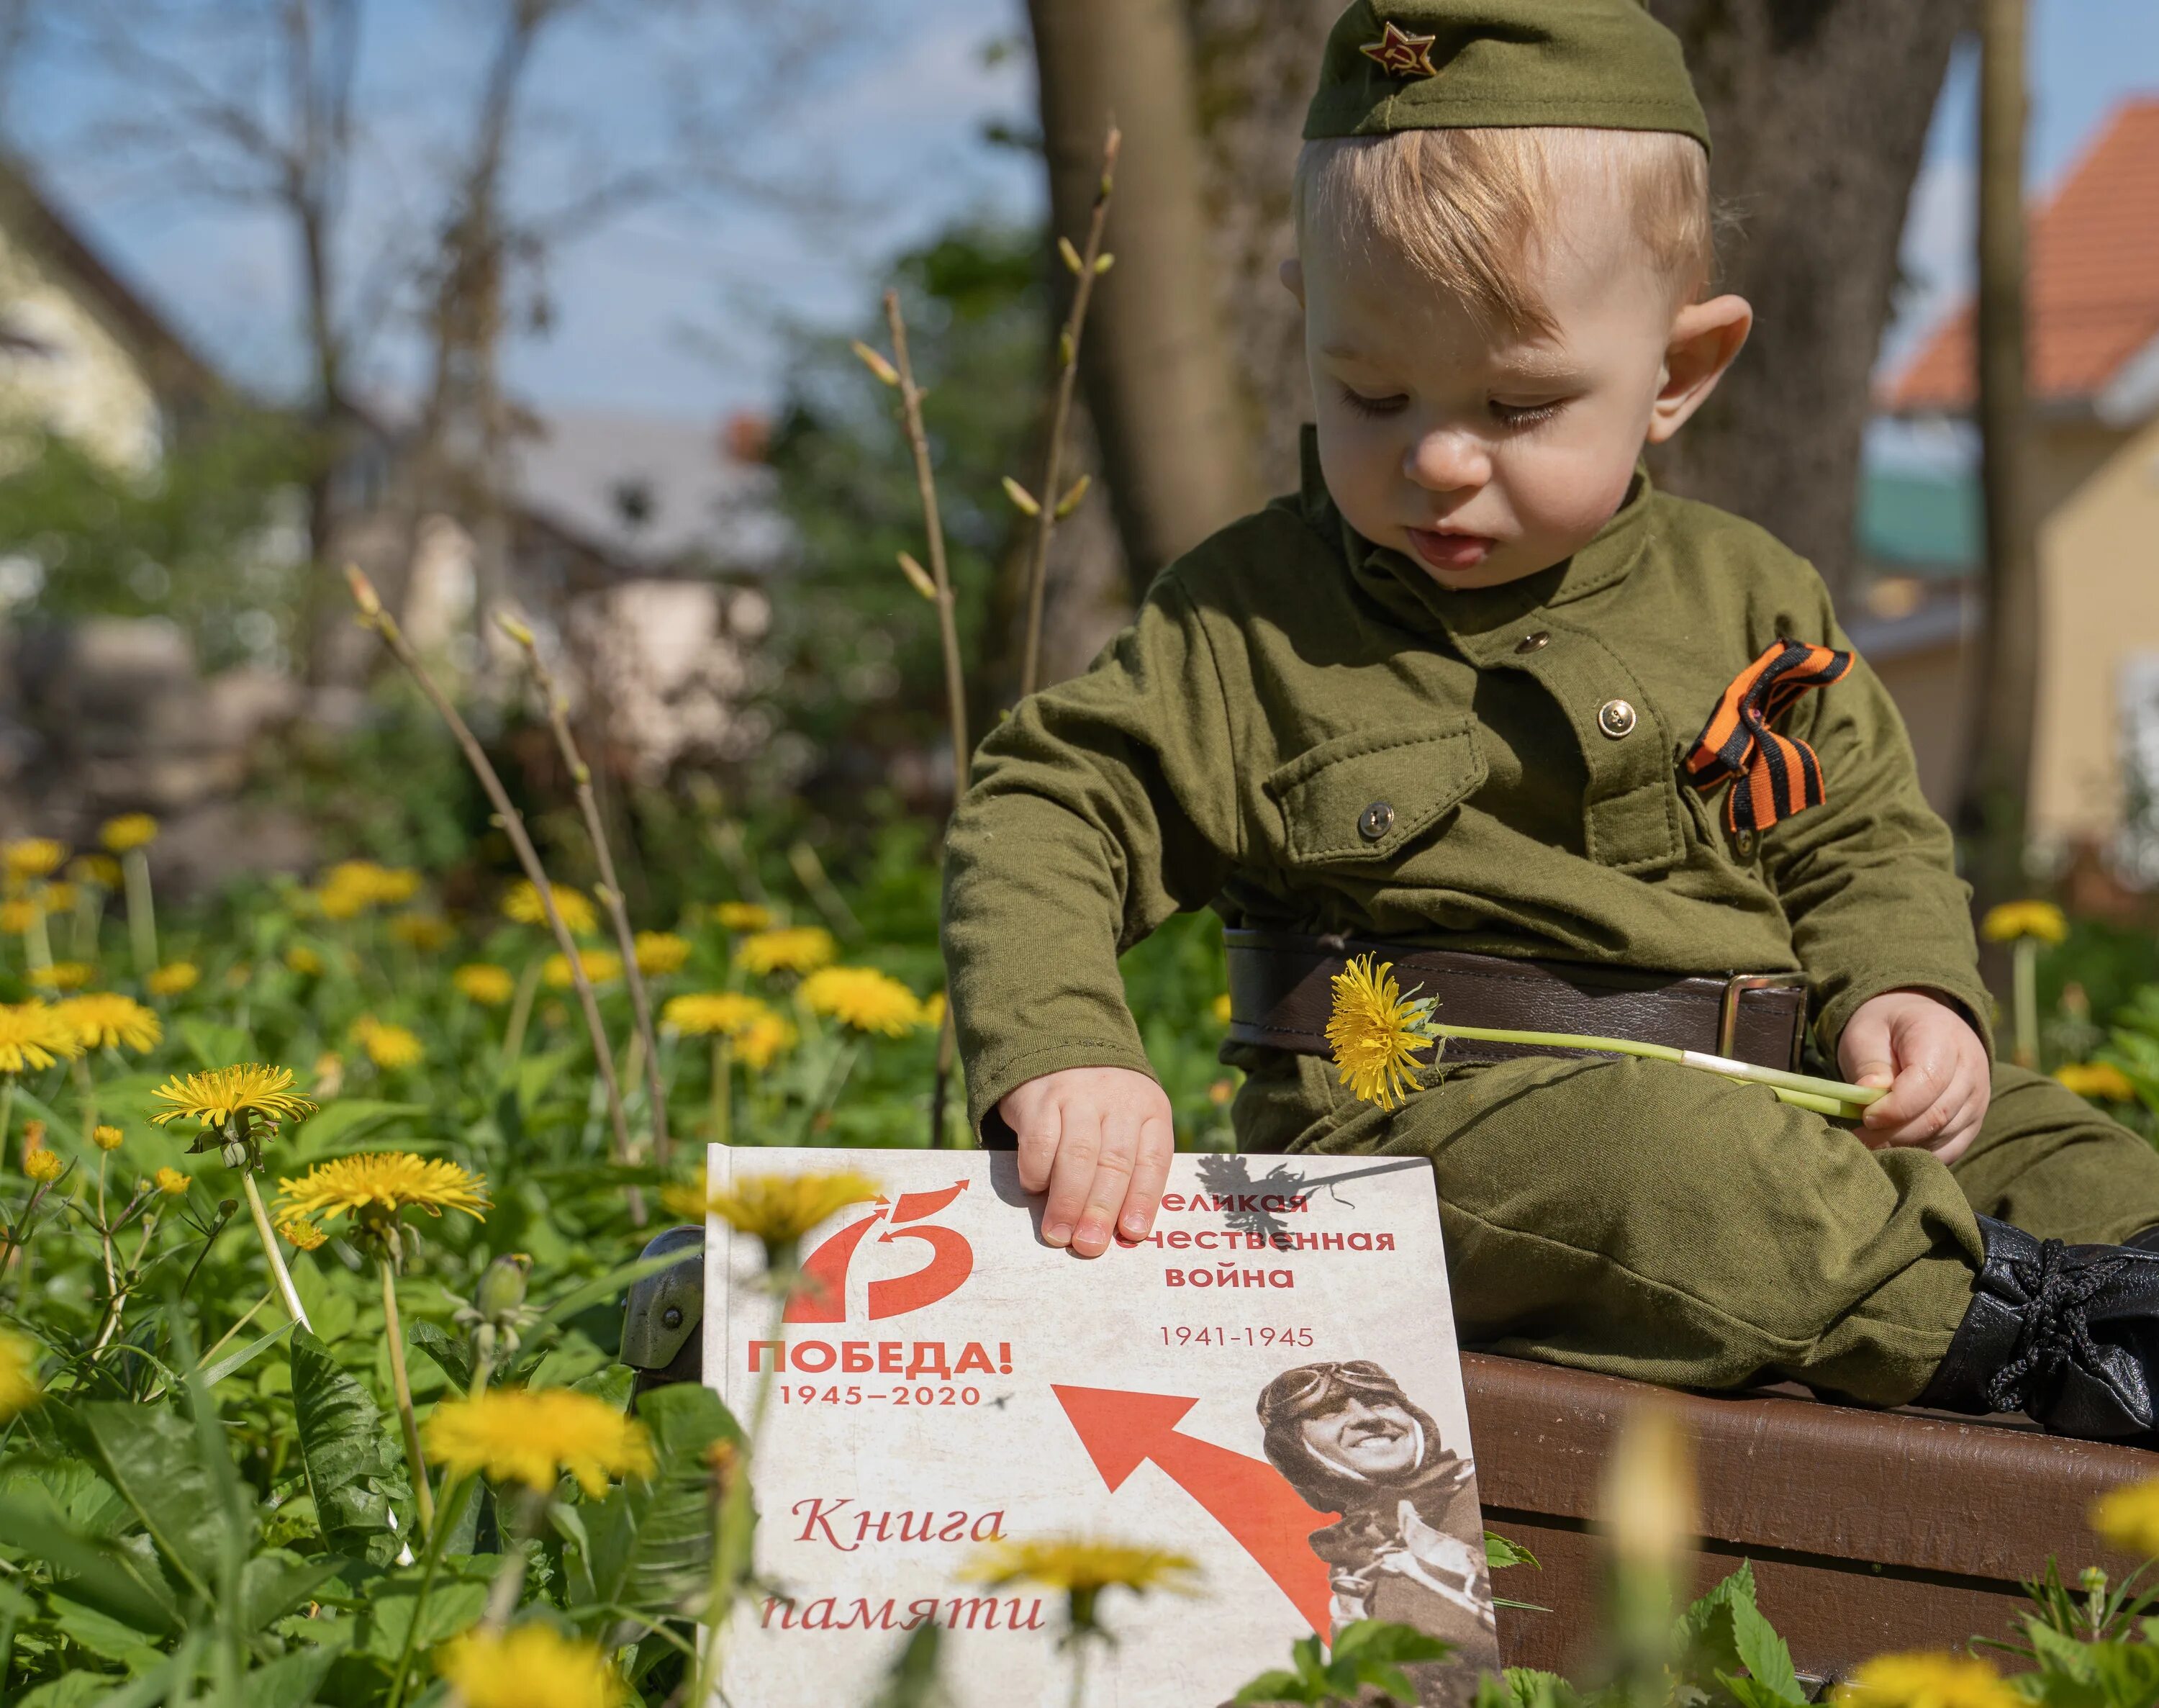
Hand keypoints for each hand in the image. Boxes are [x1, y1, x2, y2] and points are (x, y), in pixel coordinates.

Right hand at [1000, 1066, 1174, 1257]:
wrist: (1060, 1048)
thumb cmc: (1102, 1108)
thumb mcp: (1130, 1123)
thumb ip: (1130, 1167)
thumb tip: (1121, 1231)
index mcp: (1150, 1111)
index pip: (1153, 1160)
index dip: (1144, 1199)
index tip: (1132, 1233)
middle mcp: (1119, 1100)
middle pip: (1114, 1162)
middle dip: (1101, 1209)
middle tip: (1089, 1245)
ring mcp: (1079, 1096)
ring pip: (1077, 1155)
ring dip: (1067, 1201)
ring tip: (1059, 1234)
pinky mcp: (1041, 1097)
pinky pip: (1040, 1140)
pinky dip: (1037, 1171)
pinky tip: (1035, 1190)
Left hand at [1837, 989, 1990, 1163]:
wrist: (1918, 1024)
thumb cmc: (1885, 1030)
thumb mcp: (1866, 1035)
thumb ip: (1869, 1065)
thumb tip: (1867, 1099)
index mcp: (1942, 1036)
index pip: (1928, 1082)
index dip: (1895, 1107)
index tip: (1865, 1117)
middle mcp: (1970, 1068)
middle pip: (1937, 1115)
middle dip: (1894, 1133)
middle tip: (1859, 1138)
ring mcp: (1978, 1097)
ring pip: (1944, 1136)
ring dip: (1904, 1146)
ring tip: (1870, 1142)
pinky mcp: (1974, 1120)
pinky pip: (1952, 1149)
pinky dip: (1921, 1154)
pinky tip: (1892, 1147)